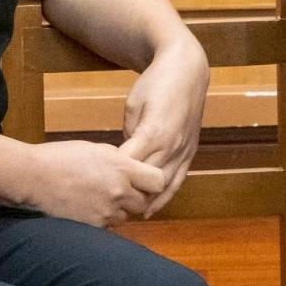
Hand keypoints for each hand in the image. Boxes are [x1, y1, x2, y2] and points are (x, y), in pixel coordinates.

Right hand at [22, 139, 168, 226]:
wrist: (33, 177)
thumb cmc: (62, 157)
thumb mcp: (97, 149)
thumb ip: (121, 161)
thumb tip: (133, 169)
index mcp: (122, 168)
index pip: (158, 181)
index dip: (152, 181)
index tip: (144, 180)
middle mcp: (119, 192)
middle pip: (143, 202)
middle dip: (135, 197)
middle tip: (119, 190)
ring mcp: (106, 212)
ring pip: (125, 216)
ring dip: (118, 210)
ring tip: (98, 198)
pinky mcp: (93, 227)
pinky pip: (107, 226)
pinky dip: (102, 219)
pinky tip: (87, 207)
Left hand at [118, 36, 209, 215]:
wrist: (187, 69)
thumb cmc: (156, 82)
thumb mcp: (133, 104)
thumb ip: (128, 132)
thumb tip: (122, 157)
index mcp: (154, 133)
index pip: (128, 166)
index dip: (112, 180)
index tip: (94, 191)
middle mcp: (172, 146)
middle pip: (145, 182)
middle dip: (126, 196)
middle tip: (103, 209)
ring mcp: (184, 151)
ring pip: (163, 187)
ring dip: (144, 202)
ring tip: (123, 216)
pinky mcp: (191, 152)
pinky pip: (178, 181)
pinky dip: (164, 198)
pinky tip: (150, 211)